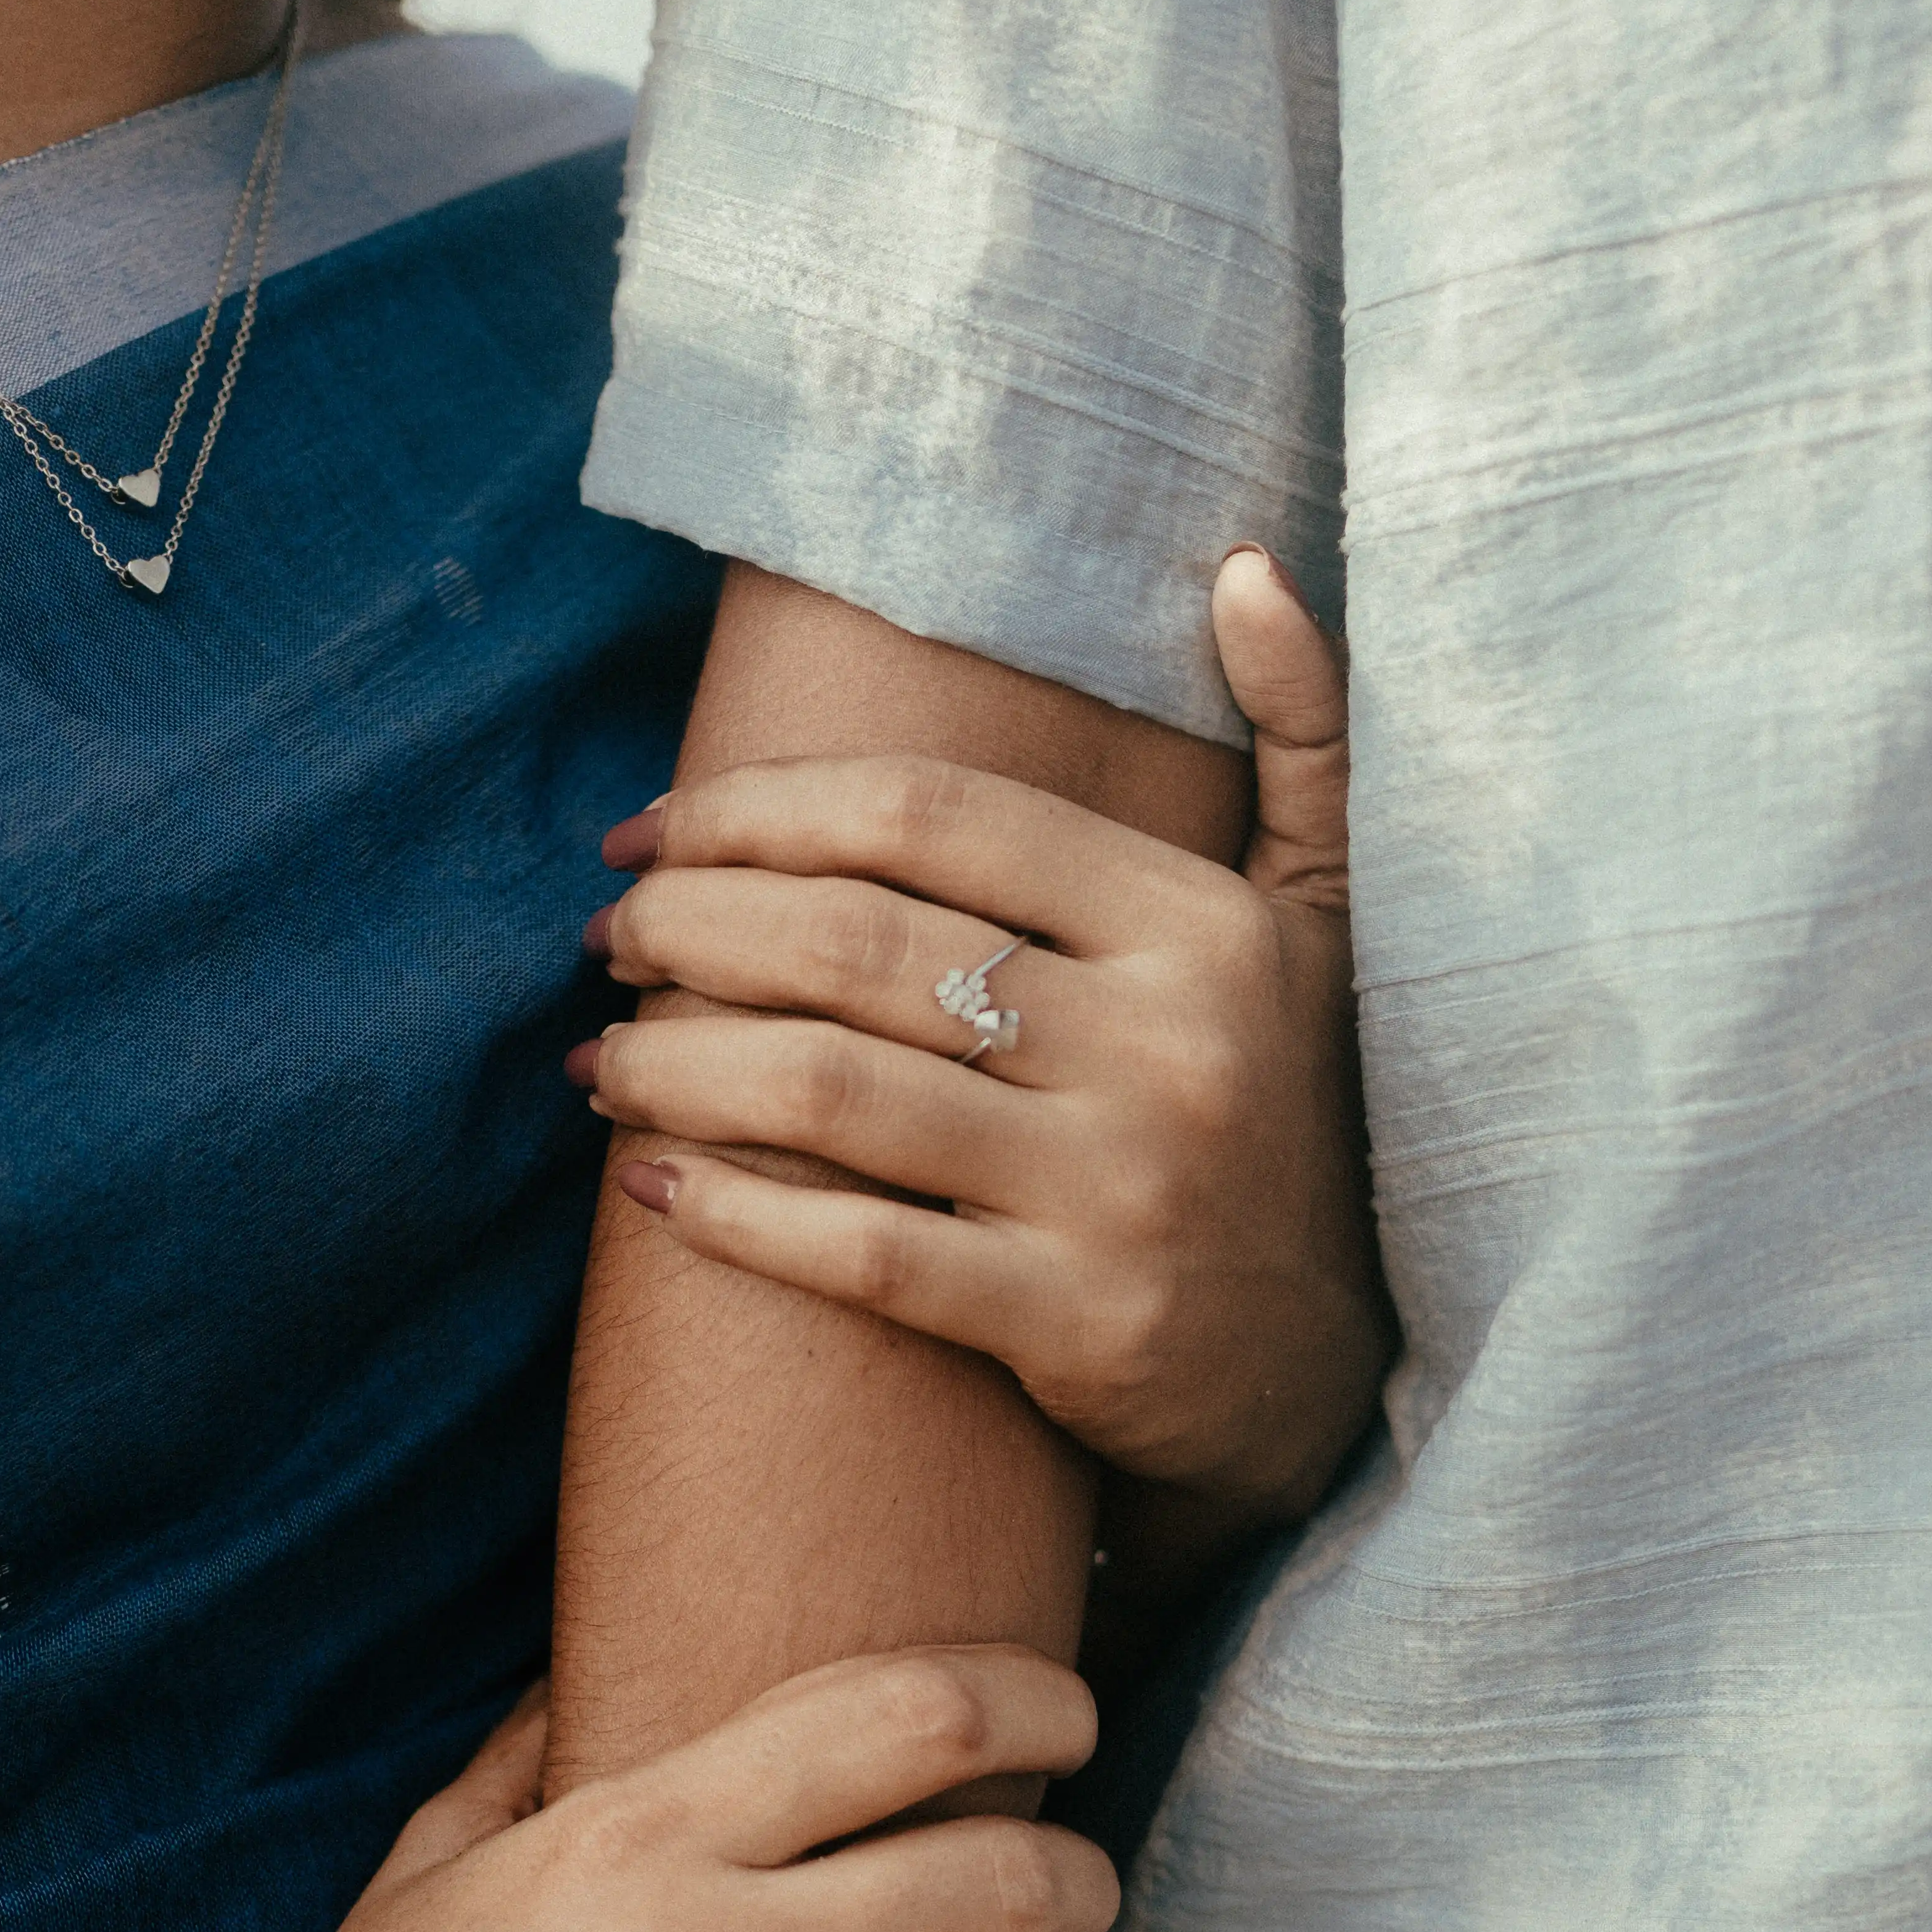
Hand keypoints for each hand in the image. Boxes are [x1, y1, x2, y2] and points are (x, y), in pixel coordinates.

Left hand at [570, 550, 1387, 1523]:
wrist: (1337, 1366)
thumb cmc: (1286, 1113)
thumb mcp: (1323, 917)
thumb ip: (1299, 734)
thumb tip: (1240, 565)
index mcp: (1200, 924)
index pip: (930, 817)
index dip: (759, 808)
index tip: (650, 830)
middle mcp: (1167, 1045)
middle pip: (855, 944)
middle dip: (689, 928)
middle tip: (604, 937)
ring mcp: (1122, 1190)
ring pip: (831, 1093)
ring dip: (674, 1066)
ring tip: (594, 1062)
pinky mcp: (1080, 1326)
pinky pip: (864, 1256)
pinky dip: (733, 1217)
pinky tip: (646, 1186)